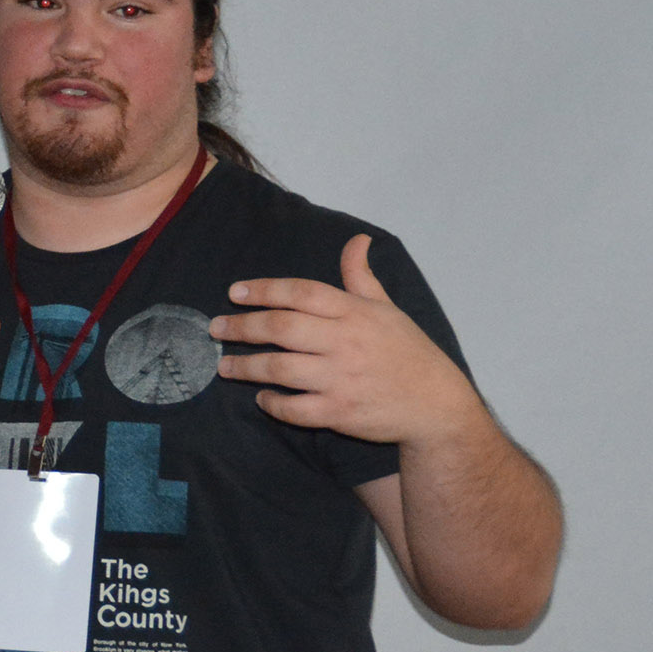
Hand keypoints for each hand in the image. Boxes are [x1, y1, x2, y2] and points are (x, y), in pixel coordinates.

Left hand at [213, 234, 481, 445]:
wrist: (437, 406)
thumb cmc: (407, 352)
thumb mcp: (387, 308)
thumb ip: (360, 277)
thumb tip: (358, 240)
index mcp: (355, 313)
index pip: (302, 293)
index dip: (265, 289)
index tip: (234, 292)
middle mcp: (346, 342)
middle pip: (281, 328)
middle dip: (241, 327)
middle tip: (215, 329)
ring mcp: (342, 378)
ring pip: (281, 369)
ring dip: (246, 367)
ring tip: (224, 366)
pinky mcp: (341, 412)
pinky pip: (295, 409)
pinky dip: (273, 404)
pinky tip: (262, 398)